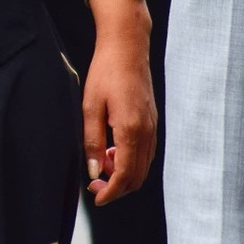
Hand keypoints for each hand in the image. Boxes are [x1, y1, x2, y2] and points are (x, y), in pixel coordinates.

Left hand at [82, 0, 154, 205]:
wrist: (127, 46)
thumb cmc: (106, 72)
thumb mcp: (90, 106)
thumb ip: (93, 142)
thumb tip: (95, 172)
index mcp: (131, 130)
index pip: (125, 175)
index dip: (111, 192)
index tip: (96, 197)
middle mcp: (147, 132)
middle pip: (137, 176)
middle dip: (117, 187)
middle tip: (94, 184)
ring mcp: (153, 126)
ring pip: (143, 166)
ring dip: (124, 174)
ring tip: (101, 164)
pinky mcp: (153, 120)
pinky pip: (146, 152)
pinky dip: (131, 160)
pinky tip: (113, 150)